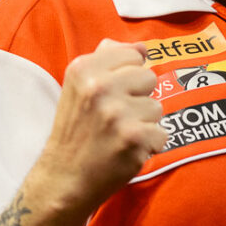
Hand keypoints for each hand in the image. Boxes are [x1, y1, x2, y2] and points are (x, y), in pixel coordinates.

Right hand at [33, 39, 166, 215]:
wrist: (63, 178)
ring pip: (156, 107)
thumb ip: (107, 60)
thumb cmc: (76, 130)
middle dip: (138, 98)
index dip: (127, 76)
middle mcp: (99, 87)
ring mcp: (117, 113)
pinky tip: (126, 150)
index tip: (110, 94)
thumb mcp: (79, 86)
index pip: (133, 54)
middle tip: (114, 118)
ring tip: (118, 135)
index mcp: (84, 68)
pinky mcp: (134, 138)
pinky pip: (162, 133)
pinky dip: (148, 146)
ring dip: (143, 123)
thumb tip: (142, 47)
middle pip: (149, 78)